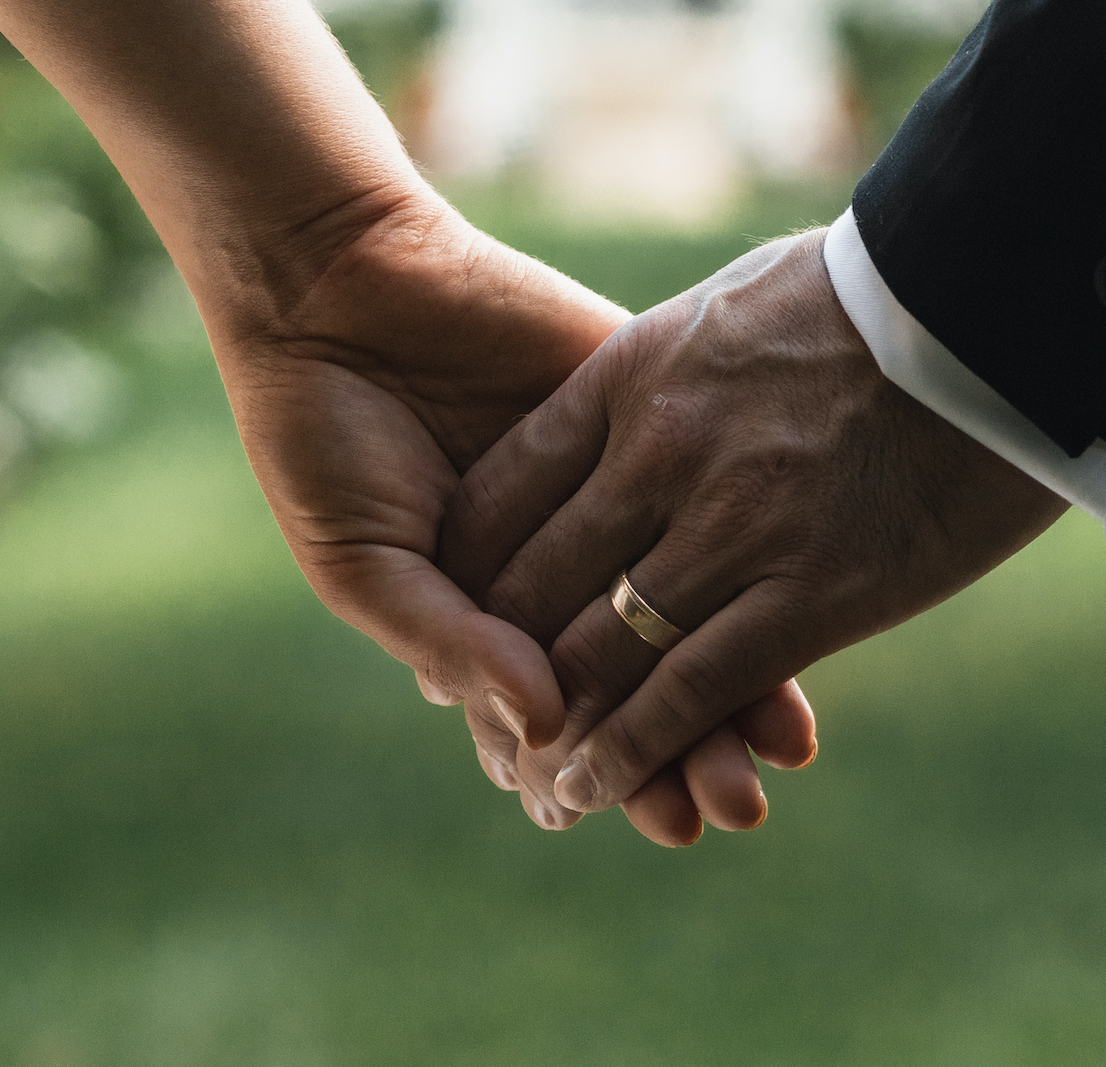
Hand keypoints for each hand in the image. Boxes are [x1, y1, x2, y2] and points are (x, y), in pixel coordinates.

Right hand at [205, 187, 815, 843]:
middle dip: (692, 746)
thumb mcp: (365, 559)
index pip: (570, 713)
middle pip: (645, 674)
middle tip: (735, 808)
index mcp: (488, 614)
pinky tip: (784, 610)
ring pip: (688, 601)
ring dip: (734, 678)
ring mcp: (608, 491)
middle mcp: (561, 565)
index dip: (618, 771)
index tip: (666, 822)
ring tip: (778, 751)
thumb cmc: (322, 433)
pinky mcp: (640, 412)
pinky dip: (745, 559)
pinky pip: (705, 498)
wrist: (338, 283)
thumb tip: (539, 726)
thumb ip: (454, 641)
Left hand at [441, 228, 1063, 821]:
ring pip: (597, 651)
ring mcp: (731, 526)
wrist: (999, 300)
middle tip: (479, 717)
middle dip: (496, 658)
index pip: (506, 486)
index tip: (459, 604)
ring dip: (553, 725)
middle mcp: (660, 453)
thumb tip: (655, 388)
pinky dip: (630, 751)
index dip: (469, 561)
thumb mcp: (738, 302)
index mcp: (635, 373)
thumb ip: (678, 363)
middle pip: (533, 580)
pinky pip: (688, 691)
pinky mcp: (811, 592)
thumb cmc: (883, 291)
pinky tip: (593, 787)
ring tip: (528, 776)